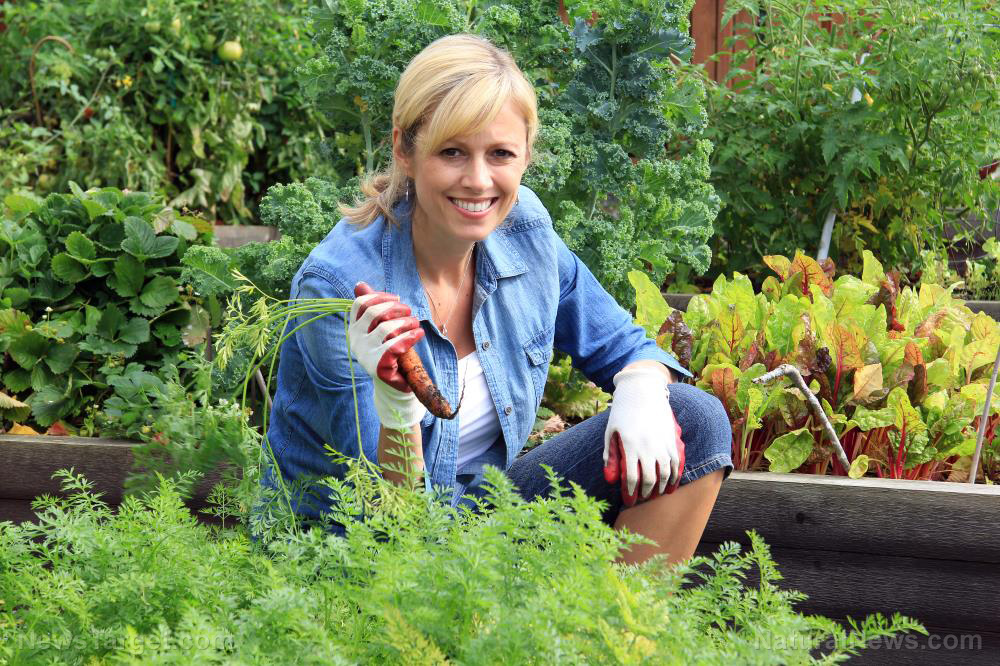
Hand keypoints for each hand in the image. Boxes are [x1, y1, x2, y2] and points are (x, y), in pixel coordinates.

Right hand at [349, 282, 426, 428]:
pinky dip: (410, 336)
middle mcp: (356, 340)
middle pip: (373, 313)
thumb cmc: (391, 350)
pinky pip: (395, 345)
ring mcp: (365, 354)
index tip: (397, 299)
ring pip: (386, 328)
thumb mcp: (381, 327)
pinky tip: (418, 334)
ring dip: (406, 322)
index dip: (380, 297)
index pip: (361, 304)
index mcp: (355, 328)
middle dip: (396, 308)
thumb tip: (360, 284)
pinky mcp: (377, 366)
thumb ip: (373, 307)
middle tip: (410, 312)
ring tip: (416, 323)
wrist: (395, 383)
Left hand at [602, 367, 684, 506]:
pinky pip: (677, 464)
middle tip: (642, 499)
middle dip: (646, 493)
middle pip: (650, 479)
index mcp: (630, 445)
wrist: (642, 391)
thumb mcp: (611, 432)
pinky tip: (670, 485)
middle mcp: (648, 446)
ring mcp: (662, 443)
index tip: (629, 501)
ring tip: (655, 494)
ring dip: (660, 488)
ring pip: (665, 474)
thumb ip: (611, 456)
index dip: (630, 493)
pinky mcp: (672, 439)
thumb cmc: (622, 412)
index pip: (632, 478)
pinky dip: (675, 477)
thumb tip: (611, 480)